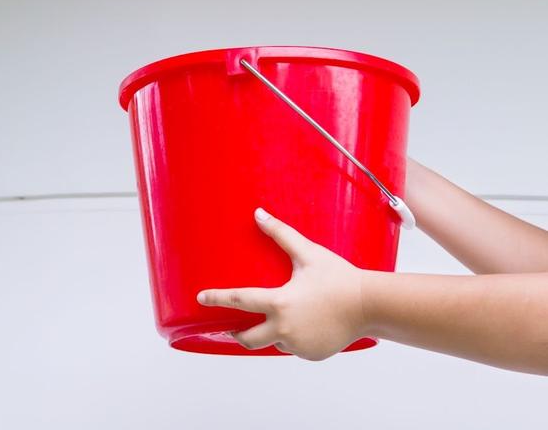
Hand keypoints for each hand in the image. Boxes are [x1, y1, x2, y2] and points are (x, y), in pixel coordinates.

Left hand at [196, 207, 366, 359]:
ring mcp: (297, 345)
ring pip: (275, 341)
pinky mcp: (310, 354)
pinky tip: (306, 322)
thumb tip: (259, 214)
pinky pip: (294, 347)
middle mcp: (284, 329)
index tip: (201, 298)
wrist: (368, 305)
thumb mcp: (307, 253)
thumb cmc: (338, 277)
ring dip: (272, 331)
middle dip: (237, 333)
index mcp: (279, 303)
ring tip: (283, 316)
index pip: (239, 301)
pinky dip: (294, 337)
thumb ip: (280, 234)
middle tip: (232, 327)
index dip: (217, 298)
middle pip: (248, 339)